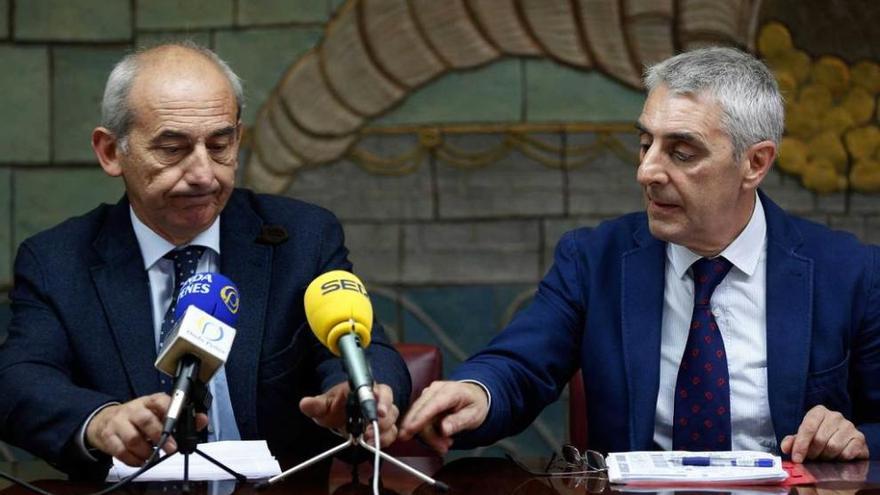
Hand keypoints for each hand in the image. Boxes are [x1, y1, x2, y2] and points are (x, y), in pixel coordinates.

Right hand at [86, 393, 208, 466]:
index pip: (160, 401)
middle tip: (171, 448)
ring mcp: (119, 423)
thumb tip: (202, 420)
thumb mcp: (159, 413)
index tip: (178, 424)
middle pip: (145, 420)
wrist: (105, 420)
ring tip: (154, 457)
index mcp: (149, 401)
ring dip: (146, 451)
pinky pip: (120, 451)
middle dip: (160, 436)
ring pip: (133, 438)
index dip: (170, 411)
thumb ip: (182, 418)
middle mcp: (134, 410)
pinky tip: (141, 461)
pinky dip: (133, 460)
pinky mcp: (108, 437)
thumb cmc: (140, 417)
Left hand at [299, 382, 399, 446]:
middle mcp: (379, 400)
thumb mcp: (324, 405)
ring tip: (368, 441)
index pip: (381, 391)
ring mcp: (384, 415)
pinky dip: (386, 440)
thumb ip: (316, 404)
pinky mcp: (385, 428)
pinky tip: (375, 445)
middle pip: (390, 408)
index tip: (379, 412)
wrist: (340, 414)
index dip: (383, 401)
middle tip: (368, 432)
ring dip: (383, 432)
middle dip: (382, 421)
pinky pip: (391, 434)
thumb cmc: (335, 405)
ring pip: (392, 422)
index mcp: (367, 389)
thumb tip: (305, 403)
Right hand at [399, 380, 488, 454]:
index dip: (420, 417)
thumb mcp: (474, 416)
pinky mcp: (424, 401)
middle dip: (428, 435)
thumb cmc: (475, 404)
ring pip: (417, 418)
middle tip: (442, 448)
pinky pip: (418, 419)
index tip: (410, 430)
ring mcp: (428, 394)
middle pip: (421, 412)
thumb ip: (459, 422)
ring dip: (429, 436)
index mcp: (451, 391)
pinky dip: (427, 432)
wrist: (474, 395)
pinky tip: (438, 438)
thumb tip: (444, 430)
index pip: (432, 405)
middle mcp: (436, 390)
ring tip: (445, 444)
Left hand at [780, 405, 868, 461]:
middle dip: (813, 453)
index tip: (797, 458)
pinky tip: (837, 457)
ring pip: (833, 447)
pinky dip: (840, 459)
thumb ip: (792, 441)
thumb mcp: (803, 437)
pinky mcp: (860, 438)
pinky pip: (847, 453)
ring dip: (826, 457)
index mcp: (819, 412)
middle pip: (820, 439)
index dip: (801, 445)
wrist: (843, 439)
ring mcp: (849, 426)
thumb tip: (785, 448)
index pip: (808, 427)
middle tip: (811, 458)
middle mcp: (835, 416)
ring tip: (824, 456)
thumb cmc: (819, 436)